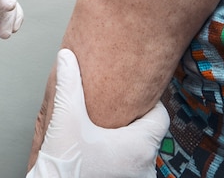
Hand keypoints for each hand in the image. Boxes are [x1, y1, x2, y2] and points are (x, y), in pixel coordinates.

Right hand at [27, 49, 168, 177]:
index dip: (145, 102)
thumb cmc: (63, 163)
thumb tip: (66, 57)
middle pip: (149, 133)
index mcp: (140, 147)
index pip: (160, 115)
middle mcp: (146, 167)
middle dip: (132, 121)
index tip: (129, 98)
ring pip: (141, 152)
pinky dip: (121, 157)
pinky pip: (132, 166)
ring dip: (127, 141)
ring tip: (106, 131)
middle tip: (114, 111)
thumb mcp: (65, 118)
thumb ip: (68, 84)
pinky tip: (103, 151)